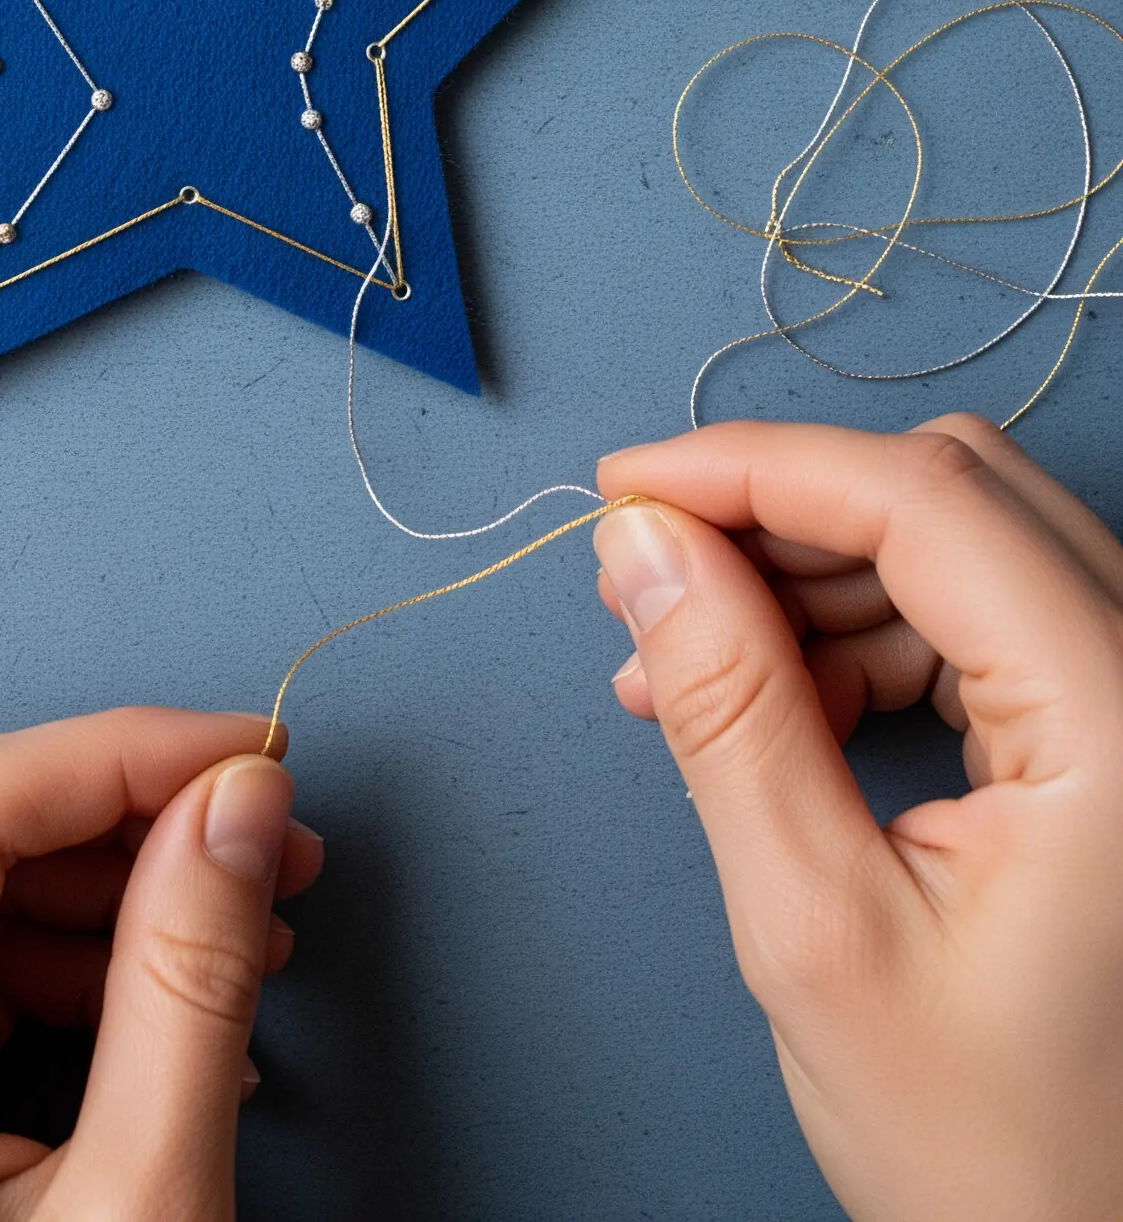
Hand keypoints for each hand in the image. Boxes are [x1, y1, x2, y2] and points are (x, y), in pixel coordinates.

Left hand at [0, 708, 322, 1221]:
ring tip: (233, 923)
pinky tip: (156, 993)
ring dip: (87, 875)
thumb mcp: (143, 1210)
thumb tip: (239, 803)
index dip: (113, 753)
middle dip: (100, 804)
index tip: (248, 758)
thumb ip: (190, 978)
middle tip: (248, 833)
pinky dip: (49, 950)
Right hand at [593, 415, 1122, 1221]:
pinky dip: (873, 634)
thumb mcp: (818, 931)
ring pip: (969, 545)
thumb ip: (728, 712)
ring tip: (682, 662)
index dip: (753, 468)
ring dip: (816, 576)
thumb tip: (645, 548)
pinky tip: (773, 696)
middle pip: (955, 497)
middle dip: (781, 514)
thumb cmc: (997, 1154)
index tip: (624, 487)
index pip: (925, 502)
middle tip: (645, 570)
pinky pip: (991, 621)